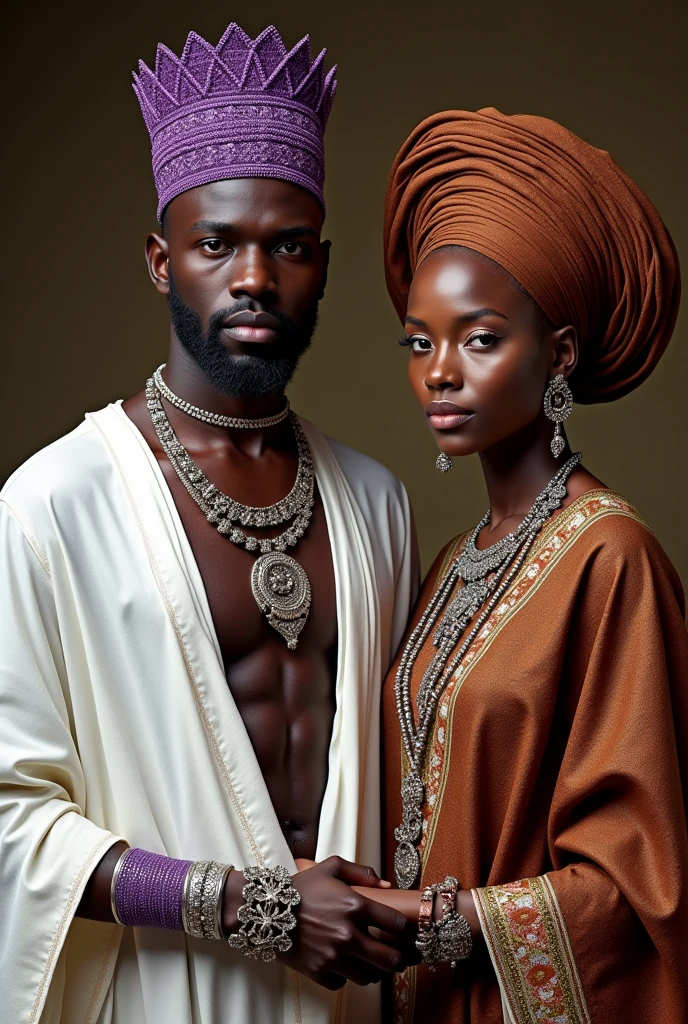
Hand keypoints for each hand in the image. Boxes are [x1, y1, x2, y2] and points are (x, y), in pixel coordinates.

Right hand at [283, 857, 415, 989]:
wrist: (265, 910)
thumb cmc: (301, 887)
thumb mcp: (332, 867)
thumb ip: (362, 873)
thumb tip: (387, 886)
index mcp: (355, 906)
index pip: (396, 925)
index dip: (407, 930)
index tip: (407, 933)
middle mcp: (347, 935)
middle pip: (390, 960)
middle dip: (398, 959)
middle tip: (397, 955)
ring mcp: (333, 957)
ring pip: (370, 977)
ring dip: (374, 970)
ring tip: (371, 960)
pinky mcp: (319, 973)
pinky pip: (344, 983)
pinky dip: (346, 976)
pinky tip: (343, 963)